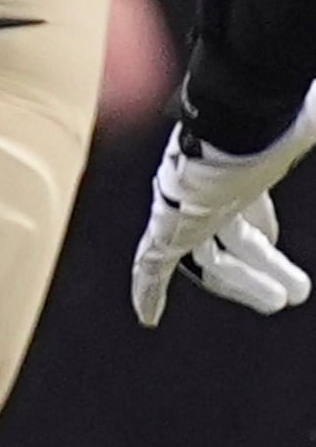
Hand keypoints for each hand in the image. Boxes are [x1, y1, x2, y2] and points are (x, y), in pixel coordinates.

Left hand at [133, 97, 315, 324]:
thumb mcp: (308, 133)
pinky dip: (148, 291)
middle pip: (237, 236)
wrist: (228, 130)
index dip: (262, 222)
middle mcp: (210, 190)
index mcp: (239, 171)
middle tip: (289, 290)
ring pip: (212, 259)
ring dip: (242, 284)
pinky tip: (146, 317)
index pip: (249, 204)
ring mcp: (187, 210)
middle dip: (262, 263)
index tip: (271, 239)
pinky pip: (152, 266)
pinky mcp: (167, 228)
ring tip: (279, 301)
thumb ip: (312, 129)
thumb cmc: (272, 130)